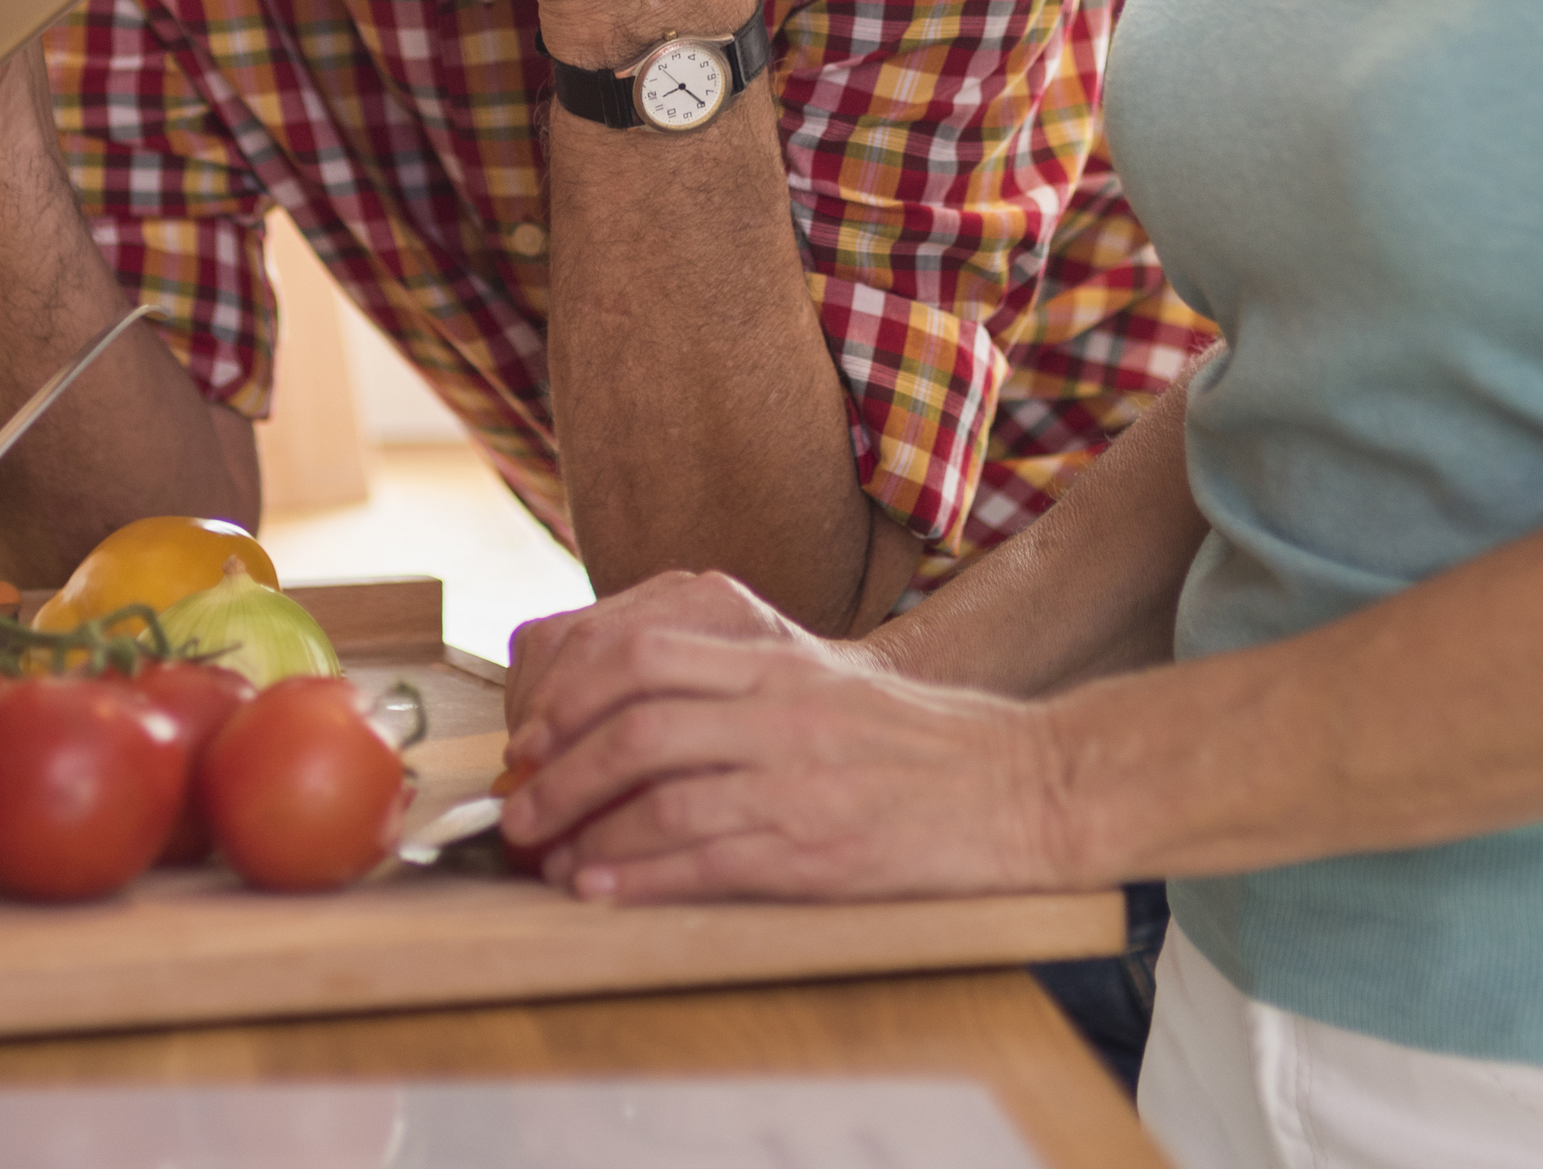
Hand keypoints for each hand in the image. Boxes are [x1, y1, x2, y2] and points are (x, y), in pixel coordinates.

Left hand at [495, 579, 1086, 904]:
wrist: (1022, 786)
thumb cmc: (922, 742)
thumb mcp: (828, 681)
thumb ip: (745, 682)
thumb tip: (644, 706)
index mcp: (779, 663)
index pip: (644, 654)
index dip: (572, 693)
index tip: (535, 734)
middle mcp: (780, 712)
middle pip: (635, 725)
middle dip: (559, 771)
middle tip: (519, 806)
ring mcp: (798, 782)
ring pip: (659, 794)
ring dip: (586, 829)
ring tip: (547, 856)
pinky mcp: (819, 851)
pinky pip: (708, 861)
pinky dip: (641, 877)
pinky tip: (603, 888)